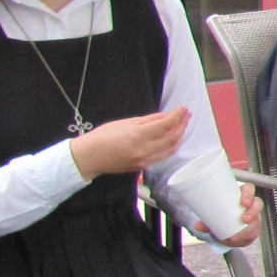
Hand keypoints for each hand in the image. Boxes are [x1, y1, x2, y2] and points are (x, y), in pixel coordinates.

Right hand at [72, 108, 189, 178]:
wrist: (90, 157)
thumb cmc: (103, 136)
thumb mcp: (126, 122)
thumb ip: (149, 120)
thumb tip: (167, 116)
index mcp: (137, 136)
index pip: (165, 125)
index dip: (177, 116)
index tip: (183, 109)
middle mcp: (143, 150)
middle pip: (172, 138)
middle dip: (182, 125)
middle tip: (186, 115)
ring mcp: (144, 161)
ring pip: (170, 149)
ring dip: (179, 136)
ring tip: (182, 125)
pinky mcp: (143, 167)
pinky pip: (163, 156)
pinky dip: (171, 146)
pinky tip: (172, 137)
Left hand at [191, 183, 263, 248]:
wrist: (227, 228)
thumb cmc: (223, 215)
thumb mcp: (214, 215)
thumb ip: (206, 221)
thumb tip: (198, 226)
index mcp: (240, 195)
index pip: (249, 189)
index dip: (249, 194)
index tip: (244, 202)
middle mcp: (250, 204)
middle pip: (257, 204)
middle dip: (253, 212)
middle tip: (244, 219)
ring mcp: (254, 216)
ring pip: (257, 219)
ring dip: (250, 227)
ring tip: (238, 234)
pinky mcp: (255, 227)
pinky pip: (255, 231)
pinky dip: (247, 236)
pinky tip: (239, 239)